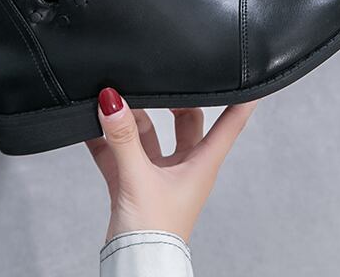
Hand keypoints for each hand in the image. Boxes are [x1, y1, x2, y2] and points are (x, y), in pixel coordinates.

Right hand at [86, 87, 257, 242]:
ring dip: (130, 121)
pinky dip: (107, 141)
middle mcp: (185, 167)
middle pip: (186, 123)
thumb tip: (112, 103)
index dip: (241, 101)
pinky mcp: (135, 185)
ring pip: (149, 136)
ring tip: (112, 105)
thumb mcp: (138, 178)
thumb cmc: (155, 233)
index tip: (249, 81)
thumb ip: (124, 138)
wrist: (135, 268)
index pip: (229, 124)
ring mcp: (160, 175)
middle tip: (159, 82)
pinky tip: (91, 129)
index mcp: (202, 164)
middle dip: (171, 103)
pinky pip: (121, 154)